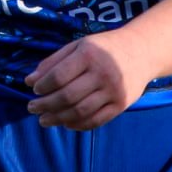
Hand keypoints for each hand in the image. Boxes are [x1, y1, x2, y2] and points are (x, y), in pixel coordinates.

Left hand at [25, 29, 148, 128]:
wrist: (142, 52)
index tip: (35, 90)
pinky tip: (65, 123)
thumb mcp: (79, 46)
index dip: (43, 86)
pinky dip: (77, 125)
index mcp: (89, 55)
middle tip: (32, 108)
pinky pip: (96, 120)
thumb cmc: (104, 47)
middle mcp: (102, 73)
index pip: (59, 76)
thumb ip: (54, 62)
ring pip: (80, 111)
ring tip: (44, 120)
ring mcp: (113, 91)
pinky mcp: (121, 105)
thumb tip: (29, 81)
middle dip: (45, 105)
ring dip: (58, 118)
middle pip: (67, 96)